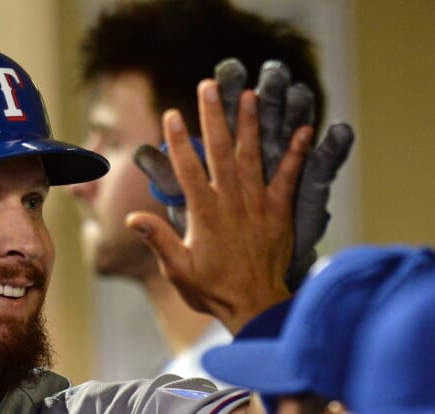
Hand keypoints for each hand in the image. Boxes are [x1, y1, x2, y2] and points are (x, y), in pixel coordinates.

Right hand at [133, 59, 352, 289]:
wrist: (256, 307)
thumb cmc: (214, 290)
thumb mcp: (178, 270)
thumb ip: (159, 240)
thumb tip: (131, 219)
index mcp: (205, 214)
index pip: (189, 169)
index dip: (179, 140)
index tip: (171, 114)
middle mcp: (232, 202)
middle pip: (222, 151)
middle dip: (214, 117)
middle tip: (209, 86)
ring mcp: (258, 204)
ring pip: (254, 156)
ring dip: (251, 124)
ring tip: (248, 95)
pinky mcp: (280, 212)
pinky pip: (290, 177)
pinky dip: (297, 153)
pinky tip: (304, 129)